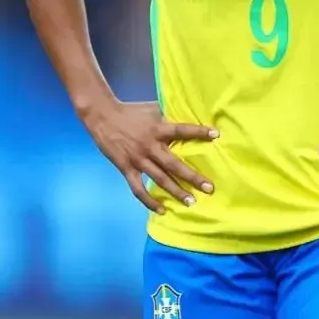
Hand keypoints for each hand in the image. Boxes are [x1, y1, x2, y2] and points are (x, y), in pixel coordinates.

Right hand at [83, 101, 216, 212]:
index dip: (198, 132)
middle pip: (174, 164)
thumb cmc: (131, 111)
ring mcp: (138, 159)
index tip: (216, 135)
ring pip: (160, 179)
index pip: (181, 130)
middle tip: (209, 188)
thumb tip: (188, 113)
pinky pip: (138, 189)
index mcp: (157, 129)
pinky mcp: (126, 168)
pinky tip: (162, 210)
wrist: (102, 116)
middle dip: (192, 177)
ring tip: (191, 202)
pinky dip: (149, 201)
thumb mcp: (152, 108)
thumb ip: (168, 115)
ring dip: (176, 192)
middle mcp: (150, 146)